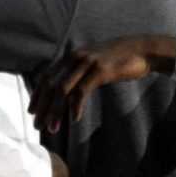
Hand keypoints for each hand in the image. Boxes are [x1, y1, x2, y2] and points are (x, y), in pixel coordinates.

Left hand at [31, 35, 174, 133]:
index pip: (46, 77)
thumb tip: (67, 90)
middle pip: (50, 85)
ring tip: (52, 128)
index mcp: (71, 57)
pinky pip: (82, 90)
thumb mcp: (93, 63)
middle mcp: (74, 57)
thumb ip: (79, 73)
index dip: (37, 95)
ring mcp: (87, 62)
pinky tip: (74, 119)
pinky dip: (76, 106)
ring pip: (63, 89)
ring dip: (55, 111)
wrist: (142, 49)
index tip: (33, 112)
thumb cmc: (118, 59)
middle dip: (42, 107)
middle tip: (38, 125)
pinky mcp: (100, 70)